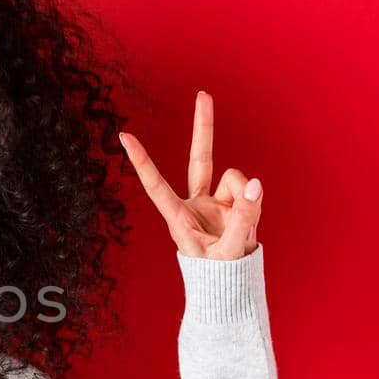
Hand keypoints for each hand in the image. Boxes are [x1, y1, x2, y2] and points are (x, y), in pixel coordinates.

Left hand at [118, 91, 260, 260]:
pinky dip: (254, 206)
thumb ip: (243, 218)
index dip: (142, 161)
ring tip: (241, 230)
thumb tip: (255, 183)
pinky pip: (250, 191)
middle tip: (203, 94)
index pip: (156, 185)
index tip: (123, 136)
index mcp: (179, 218)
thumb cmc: (218, 275)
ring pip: (237, 179)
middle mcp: (195, 203)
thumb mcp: (229, 251)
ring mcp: (216, 201)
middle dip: (204, 126)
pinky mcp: (235, 203)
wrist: (232, 285)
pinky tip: (248, 225)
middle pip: (201, 158)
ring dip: (246, 201)